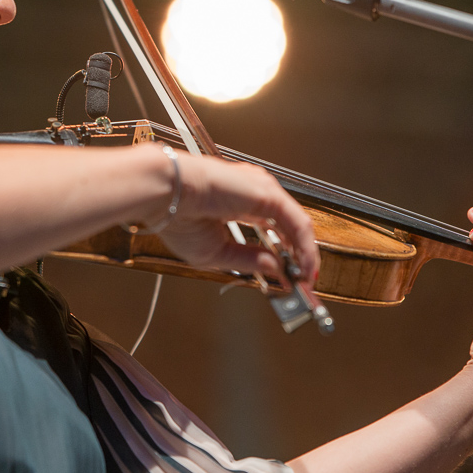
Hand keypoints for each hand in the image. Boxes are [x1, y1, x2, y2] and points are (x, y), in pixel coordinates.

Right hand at [151, 151, 319, 284]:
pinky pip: (297, 223)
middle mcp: (251, 193)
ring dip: (305, 254)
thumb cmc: (177, 217)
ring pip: (296, 224)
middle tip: (303, 281)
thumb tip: (275, 269)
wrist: (166, 195)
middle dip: (297, 255)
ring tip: (307, 278)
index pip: (269, 228)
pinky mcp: (269, 194)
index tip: (288, 277)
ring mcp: (261, 191)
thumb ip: (248, 260)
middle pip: (287, 226)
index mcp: (235, 203)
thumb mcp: (216, 253)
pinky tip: (306, 266)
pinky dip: (305, 247)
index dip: (282, 253)